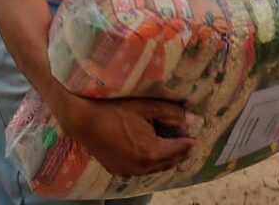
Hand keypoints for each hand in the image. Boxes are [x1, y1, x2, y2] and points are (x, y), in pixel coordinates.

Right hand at [67, 96, 194, 176]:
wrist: (84, 121)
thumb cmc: (115, 110)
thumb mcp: (147, 107)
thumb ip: (172, 113)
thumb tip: (192, 119)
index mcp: (151, 152)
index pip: (177, 150)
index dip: (187, 144)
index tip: (194, 139)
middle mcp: (142, 166)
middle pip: (168, 162)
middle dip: (179, 153)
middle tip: (187, 146)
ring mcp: (128, 171)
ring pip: (154, 168)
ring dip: (165, 160)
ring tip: (172, 150)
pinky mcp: (118, 171)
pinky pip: (140, 170)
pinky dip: (149, 163)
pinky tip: (150, 154)